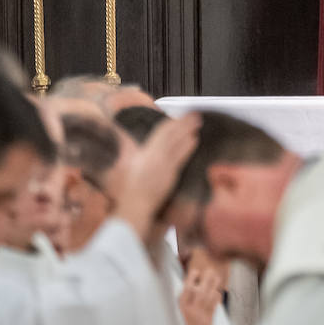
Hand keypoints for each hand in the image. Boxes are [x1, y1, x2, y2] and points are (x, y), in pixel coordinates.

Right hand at [117, 114, 201, 241]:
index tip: (177, 118)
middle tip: (194, 115)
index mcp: (142, 154)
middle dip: (183, 124)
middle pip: (170, 135)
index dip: (170, 124)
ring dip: (188, 131)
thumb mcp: (126, 169)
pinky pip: (180, 157)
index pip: (159, 134)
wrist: (133, 208)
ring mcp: (162, 166)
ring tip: (198, 123)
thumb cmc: (128, 193)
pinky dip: (188, 147)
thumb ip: (132, 157)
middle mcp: (153, 157)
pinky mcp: (169, 175)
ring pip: (177, 143)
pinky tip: (195, 140)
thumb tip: (137, 149)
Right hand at [179, 250, 225, 324]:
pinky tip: (217, 291)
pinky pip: (213, 308)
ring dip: (213, 286)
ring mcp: (200, 317)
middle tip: (210, 270)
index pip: (186, 291)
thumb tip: (189, 283)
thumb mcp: (175, 312)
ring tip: (216, 276)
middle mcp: (190, 312)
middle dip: (206, 280)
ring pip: (208, 299)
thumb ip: (182, 300)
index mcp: (179, 308)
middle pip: (199, 292)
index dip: (191, 279)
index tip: (196, 271)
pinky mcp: (208, 323)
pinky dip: (216, 298)